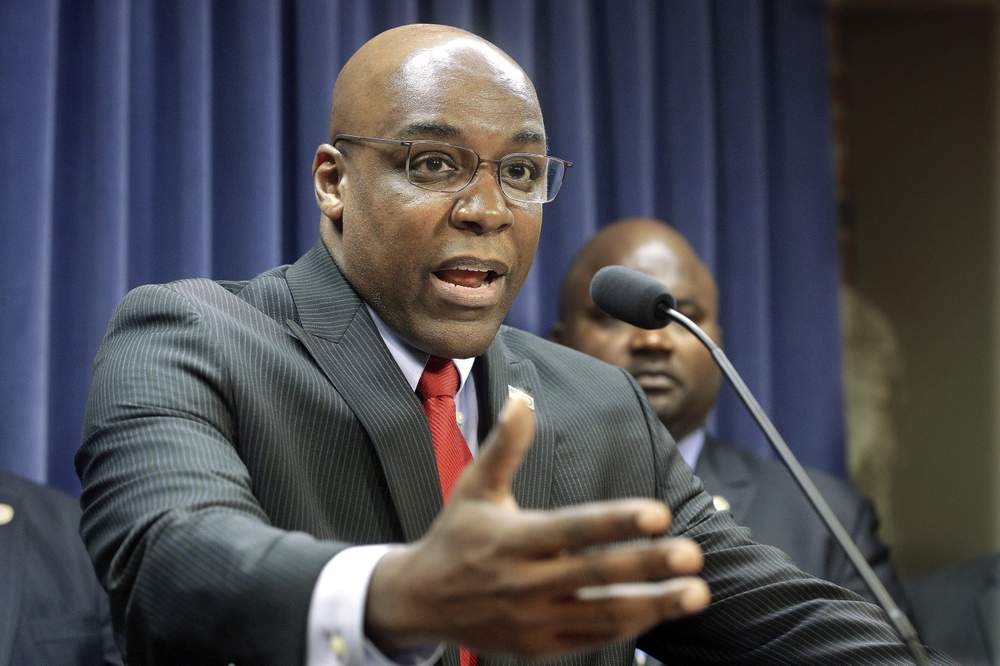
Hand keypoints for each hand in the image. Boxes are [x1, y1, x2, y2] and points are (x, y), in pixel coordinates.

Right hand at [365, 396, 709, 657]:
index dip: (617, 522)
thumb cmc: (455, 535)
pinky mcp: (539, 645)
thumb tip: (522, 397)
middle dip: (647, 566)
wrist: (419, 600)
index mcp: (513, 538)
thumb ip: (505, 444)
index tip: (659, 514)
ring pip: (601, 615)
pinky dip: (628, 626)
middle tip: (693, 554)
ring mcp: (533, 618)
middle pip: (595, 574)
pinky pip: (590, 638)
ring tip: (697, 592)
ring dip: (653, 605)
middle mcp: (524, 581)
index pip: (573, 528)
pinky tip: (662, 611)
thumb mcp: (474, 486)